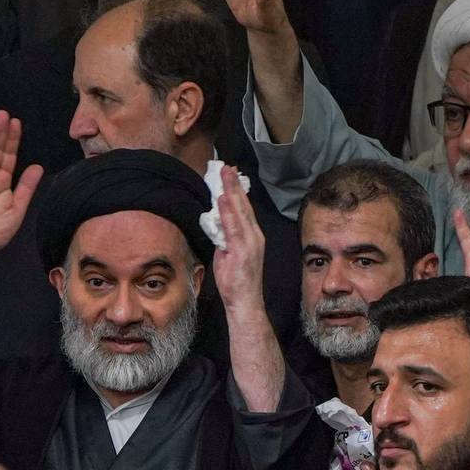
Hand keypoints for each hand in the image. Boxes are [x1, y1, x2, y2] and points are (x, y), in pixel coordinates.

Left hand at [213, 165, 266, 313]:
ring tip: (225, 174)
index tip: (229, 175)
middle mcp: (254, 236)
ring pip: (240, 212)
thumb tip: (215, 225)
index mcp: (251, 236)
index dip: (236, 191)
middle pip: (244, 205)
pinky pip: (234, 227)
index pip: (243, 209)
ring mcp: (250, 243)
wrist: (245, 303)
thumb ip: (223, 238)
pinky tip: (224, 199)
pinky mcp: (244, 251)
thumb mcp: (226, 254)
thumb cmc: (236, 281)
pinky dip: (229, 212)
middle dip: (234, 184)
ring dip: (232, 191)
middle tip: (226, 166)